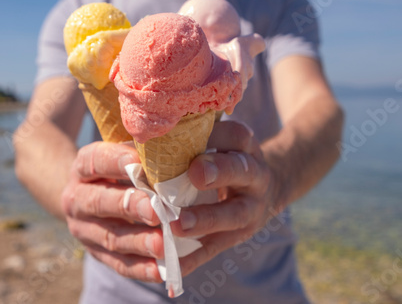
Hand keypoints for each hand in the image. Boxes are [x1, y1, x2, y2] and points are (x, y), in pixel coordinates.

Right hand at [61, 141, 163, 281]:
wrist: (92, 194)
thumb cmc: (121, 166)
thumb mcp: (124, 151)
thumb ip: (142, 148)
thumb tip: (172, 140)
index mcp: (84, 166)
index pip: (95, 161)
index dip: (115, 161)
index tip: (138, 162)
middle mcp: (77, 198)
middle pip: (99, 202)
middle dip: (129, 206)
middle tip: (157, 211)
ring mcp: (84, 229)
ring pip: (110, 237)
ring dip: (138, 242)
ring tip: (163, 244)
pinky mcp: (97, 253)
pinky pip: (118, 264)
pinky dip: (140, 269)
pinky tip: (160, 269)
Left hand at [171, 121, 279, 275]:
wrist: (262, 190)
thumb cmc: (226, 160)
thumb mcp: (221, 143)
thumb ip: (192, 140)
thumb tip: (138, 138)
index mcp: (245, 147)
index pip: (236, 135)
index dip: (216, 135)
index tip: (188, 135)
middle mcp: (254, 176)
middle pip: (241, 170)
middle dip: (219, 172)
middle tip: (194, 173)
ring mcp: (250, 209)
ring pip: (232, 215)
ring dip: (205, 220)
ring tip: (177, 225)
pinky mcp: (237, 236)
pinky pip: (216, 247)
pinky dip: (194, 258)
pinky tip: (172, 266)